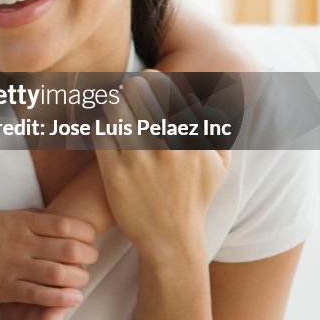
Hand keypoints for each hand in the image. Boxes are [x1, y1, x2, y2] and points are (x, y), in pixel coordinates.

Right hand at [0, 209, 96, 305]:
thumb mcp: (14, 216)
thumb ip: (39, 219)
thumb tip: (67, 223)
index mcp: (24, 222)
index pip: (65, 225)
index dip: (85, 233)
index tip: (90, 238)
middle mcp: (22, 243)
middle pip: (68, 250)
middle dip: (88, 256)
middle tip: (90, 258)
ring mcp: (15, 266)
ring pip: (58, 274)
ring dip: (78, 278)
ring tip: (81, 279)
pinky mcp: (7, 287)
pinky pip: (40, 295)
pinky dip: (61, 298)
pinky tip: (73, 297)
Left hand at [95, 78, 230, 259]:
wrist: (171, 240)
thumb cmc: (194, 197)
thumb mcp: (219, 164)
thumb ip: (216, 127)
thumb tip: (203, 96)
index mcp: (193, 139)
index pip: (168, 88)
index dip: (153, 78)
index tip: (148, 79)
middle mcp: (167, 146)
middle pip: (138, 91)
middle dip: (131, 86)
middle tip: (129, 90)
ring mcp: (139, 160)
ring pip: (115, 107)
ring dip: (114, 101)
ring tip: (116, 104)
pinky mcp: (114, 174)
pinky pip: (101, 132)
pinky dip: (101, 125)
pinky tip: (107, 128)